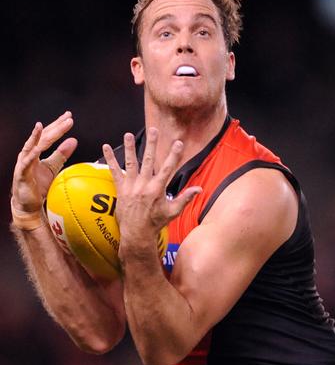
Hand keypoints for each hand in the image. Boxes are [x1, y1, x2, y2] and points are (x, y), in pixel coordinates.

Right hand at [11, 112, 77, 218]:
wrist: (28, 203)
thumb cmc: (37, 184)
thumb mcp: (52, 167)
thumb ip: (61, 154)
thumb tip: (74, 140)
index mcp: (36, 151)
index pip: (49, 135)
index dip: (58, 126)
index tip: (69, 117)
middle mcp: (28, 153)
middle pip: (42, 137)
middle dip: (55, 127)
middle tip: (67, 118)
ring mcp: (24, 163)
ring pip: (30, 147)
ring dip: (35, 136)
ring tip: (40, 126)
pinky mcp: (21, 174)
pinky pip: (26, 164)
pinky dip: (31, 155)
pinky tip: (36, 149)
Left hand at [102, 129, 200, 253]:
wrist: (137, 234)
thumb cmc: (156, 223)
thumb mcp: (173, 211)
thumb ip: (185, 198)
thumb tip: (199, 189)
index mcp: (158, 190)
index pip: (168, 168)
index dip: (174, 155)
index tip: (178, 143)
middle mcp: (144, 185)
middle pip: (148, 160)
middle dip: (152, 144)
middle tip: (153, 130)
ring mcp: (131, 186)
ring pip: (131, 163)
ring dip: (129, 147)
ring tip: (128, 134)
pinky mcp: (121, 189)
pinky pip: (114, 172)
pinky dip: (110, 159)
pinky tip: (105, 147)